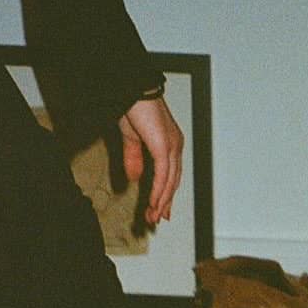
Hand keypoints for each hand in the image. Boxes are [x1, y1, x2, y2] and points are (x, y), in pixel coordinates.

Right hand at [119, 97, 184, 223]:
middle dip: (164, 202)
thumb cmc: (132, 106)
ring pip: (170, 182)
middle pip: (173, 181)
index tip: (161, 210)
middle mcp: (175, 146)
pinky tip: (155, 203)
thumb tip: (135, 178)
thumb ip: (134, 158)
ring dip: (161, 201)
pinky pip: (164, 175)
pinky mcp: (164, 147)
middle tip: (156, 218)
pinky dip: (159, 191)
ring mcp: (172, 146)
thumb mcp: (131, 138)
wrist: (131, 89)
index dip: (166, 194)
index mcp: (171, 144)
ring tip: (154, 216)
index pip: (171, 175)